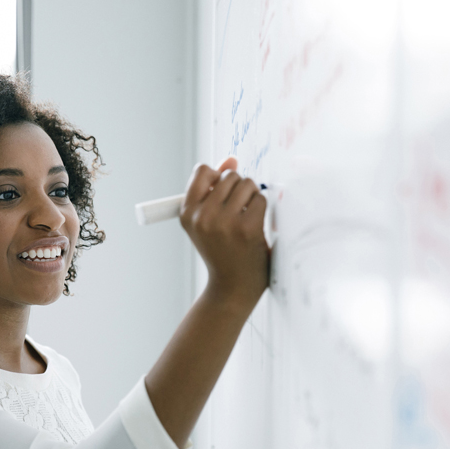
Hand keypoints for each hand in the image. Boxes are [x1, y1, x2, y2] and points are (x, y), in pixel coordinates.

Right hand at [179, 157, 269, 310]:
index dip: (218, 177)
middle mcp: (202, 216)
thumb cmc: (221, 251)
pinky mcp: (246, 229)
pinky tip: (256, 226)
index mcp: (187, 213)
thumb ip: (214, 188)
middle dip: (239, 188)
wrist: (231, 288)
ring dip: (252, 197)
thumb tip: (231, 160)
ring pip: (247, 184)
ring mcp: (224, 222)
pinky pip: (260, 200)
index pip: (203, 171)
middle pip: (230, 175)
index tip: (224, 192)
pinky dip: (262, 209)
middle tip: (238, 211)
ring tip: (247, 217)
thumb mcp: (207, 221)